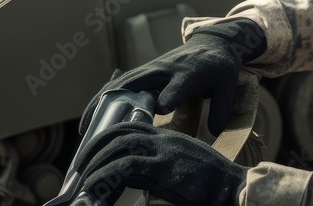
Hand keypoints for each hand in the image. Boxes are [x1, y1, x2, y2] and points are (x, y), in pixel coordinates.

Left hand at [76, 121, 244, 205]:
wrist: (232, 187)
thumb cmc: (211, 181)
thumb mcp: (186, 163)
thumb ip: (165, 163)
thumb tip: (143, 180)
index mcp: (168, 137)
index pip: (131, 126)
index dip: (108, 136)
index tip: (94, 152)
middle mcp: (164, 140)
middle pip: (120, 132)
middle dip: (95, 147)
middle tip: (81, 165)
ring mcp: (163, 153)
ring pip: (118, 148)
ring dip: (95, 162)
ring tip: (83, 178)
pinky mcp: (163, 171)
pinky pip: (124, 168)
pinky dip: (104, 175)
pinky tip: (94, 186)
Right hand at [79, 19, 265, 135]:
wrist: (212, 42)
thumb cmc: (220, 67)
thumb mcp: (228, 85)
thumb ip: (222, 108)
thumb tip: (213, 131)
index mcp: (188, 73)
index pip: (176, 86)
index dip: (168, 97)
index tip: (160, 110)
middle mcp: (165, 69)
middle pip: (136, 84)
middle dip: (116, 105)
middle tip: (100, 131)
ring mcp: (151, 69)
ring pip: (121, 85)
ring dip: (101, 104)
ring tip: (85, 129)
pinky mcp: (144, 71)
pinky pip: (120, 85)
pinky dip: (104, 99)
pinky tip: (91, 116)